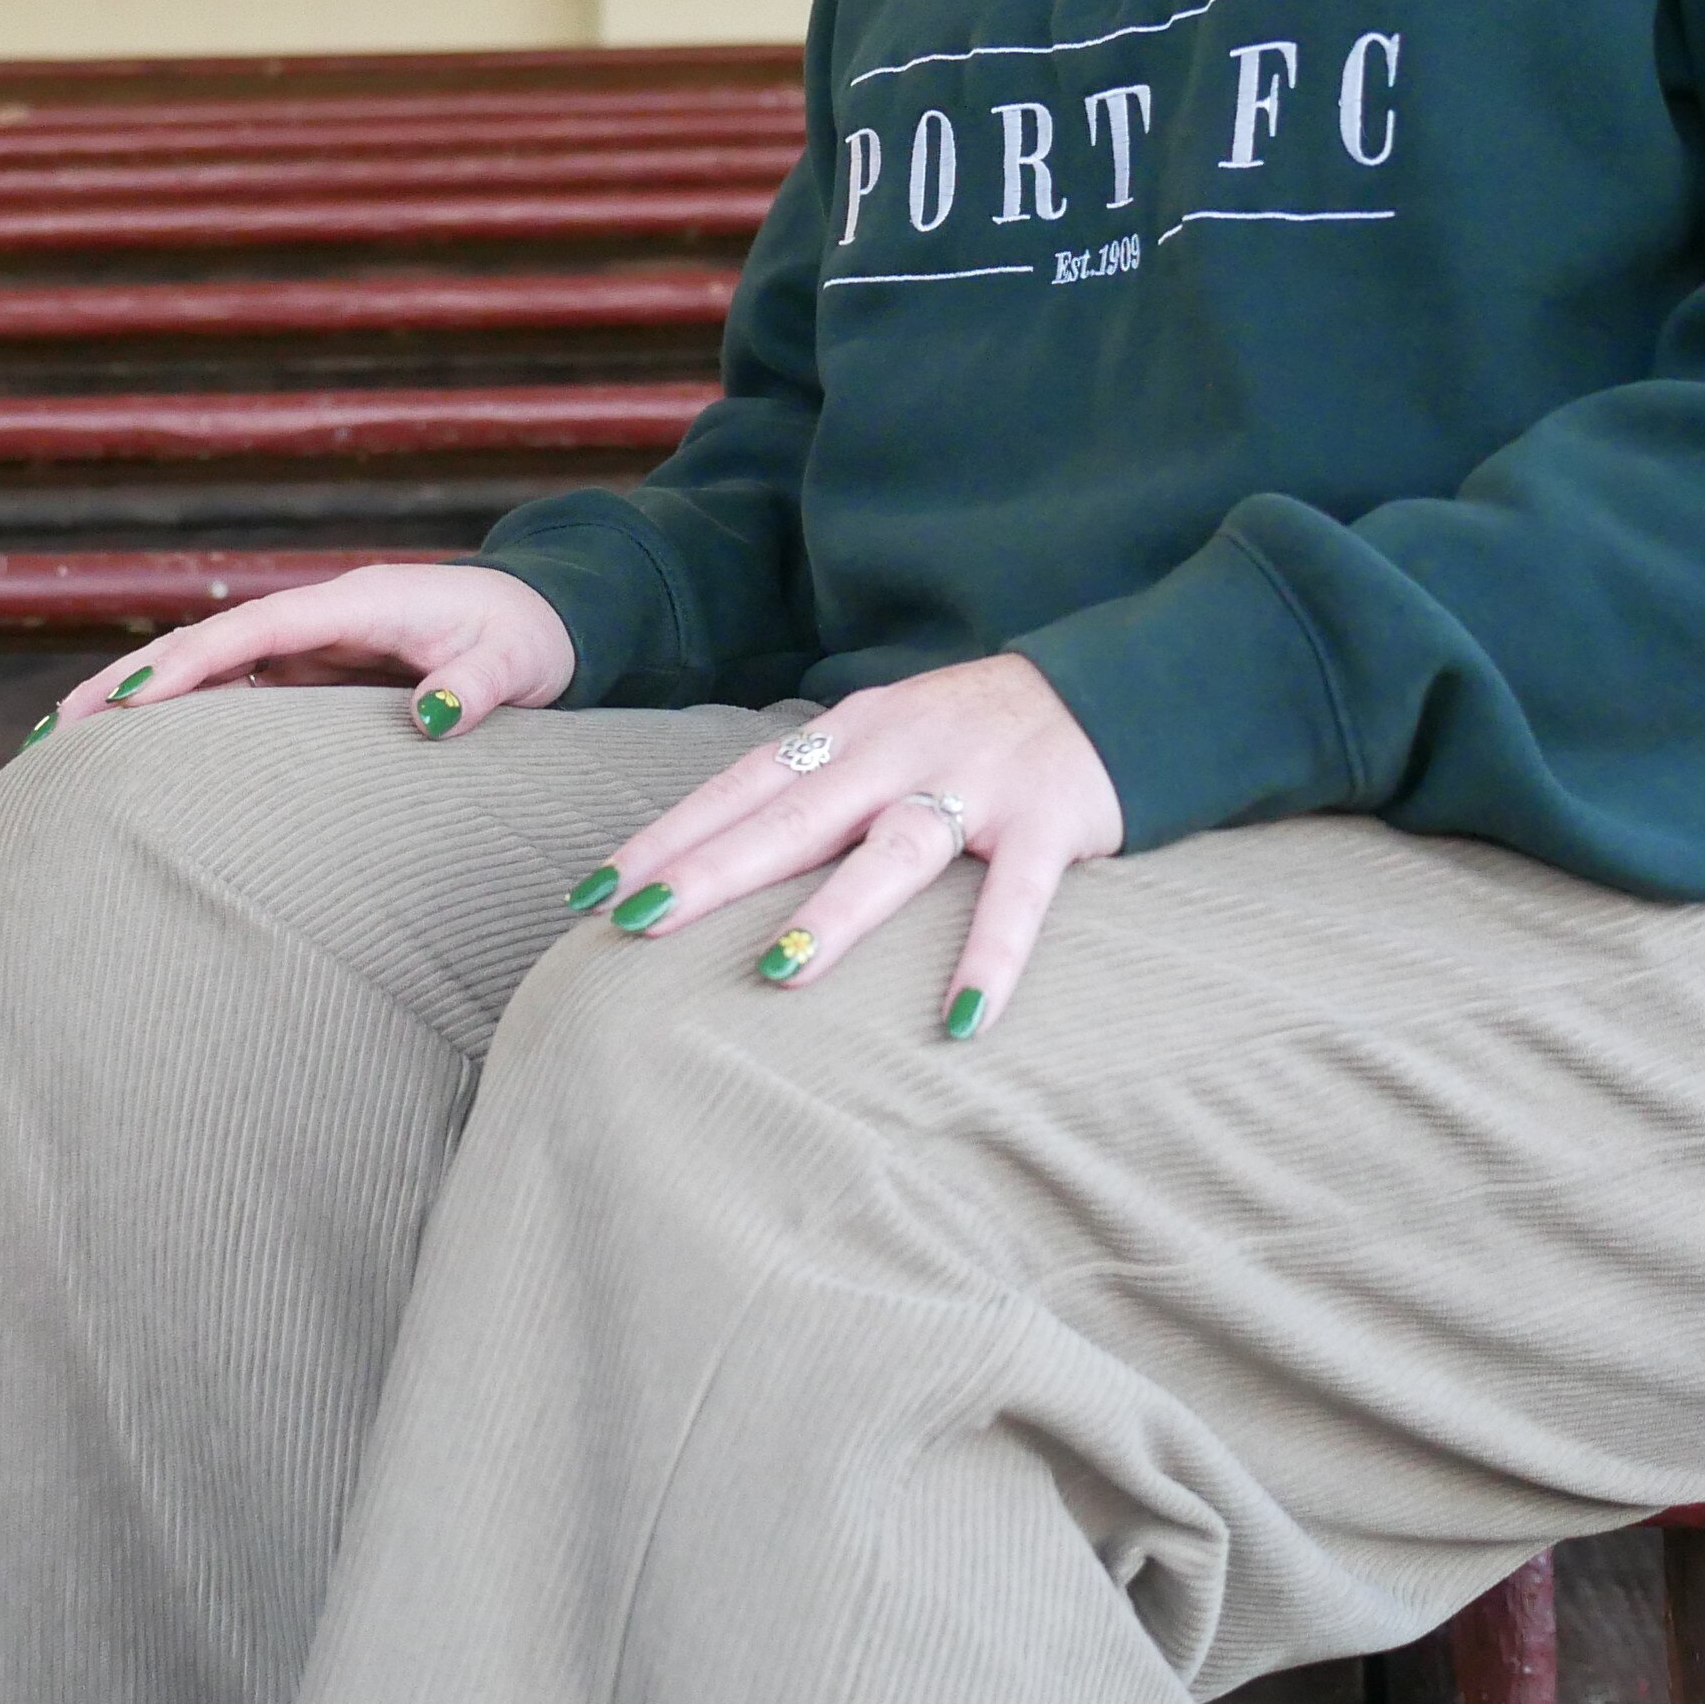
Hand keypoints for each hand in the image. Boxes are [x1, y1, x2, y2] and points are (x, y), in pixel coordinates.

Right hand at [37, 562, 577, 746]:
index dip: (188, 662)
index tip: (129, 699)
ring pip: (207, 672)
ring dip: (139, 702)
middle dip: (128, 683)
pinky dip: (183, 722)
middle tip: (54, 734)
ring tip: (64, 751)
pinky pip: (235, 698)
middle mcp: (317, 620)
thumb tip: (434, 718)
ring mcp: (311, 648)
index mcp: (353, 604)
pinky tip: (139, 764)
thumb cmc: (530, 638)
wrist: (548, 619)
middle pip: (204, 645)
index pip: (253, 629)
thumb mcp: (517, 663)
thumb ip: (478, 687)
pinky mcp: (315, 678)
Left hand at [578, 653, 1125, 1038]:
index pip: (739, 788)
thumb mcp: (884, 737)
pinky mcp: (1050, 822)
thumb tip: (714, 858)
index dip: (666, 839)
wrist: (1113, 684)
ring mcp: (975, 784)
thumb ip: (814, 788)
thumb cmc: (975, 730)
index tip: (591, 893)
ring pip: (893, 850)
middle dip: (708, 871)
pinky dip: (989, 957)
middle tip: (633, 922)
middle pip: (789, 816)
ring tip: (775, 971)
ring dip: (835, 911)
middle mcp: (898, 751)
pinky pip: (1016, 899)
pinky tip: (960, 1019)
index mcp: (848, 731)